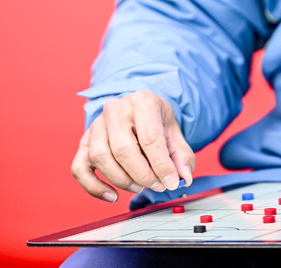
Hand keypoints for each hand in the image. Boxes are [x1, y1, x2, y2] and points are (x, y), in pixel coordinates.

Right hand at [71, 91, 194, 202]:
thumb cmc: (156, 122)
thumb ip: (181, 156)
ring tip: (140, 185)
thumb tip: (184, 177)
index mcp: (142, 101)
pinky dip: (93, 187)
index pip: (149, 137)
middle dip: (142, 175)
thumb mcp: (174, 133)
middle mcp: (116, 109)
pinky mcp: (84, 141)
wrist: (139, 111)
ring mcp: (97, 124)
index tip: (171, 182)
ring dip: (122, 180)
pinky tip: (112, 195)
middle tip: (157, 185)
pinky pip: (79, 168)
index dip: (161, 165)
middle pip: (123, 149)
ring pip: (101, 158)